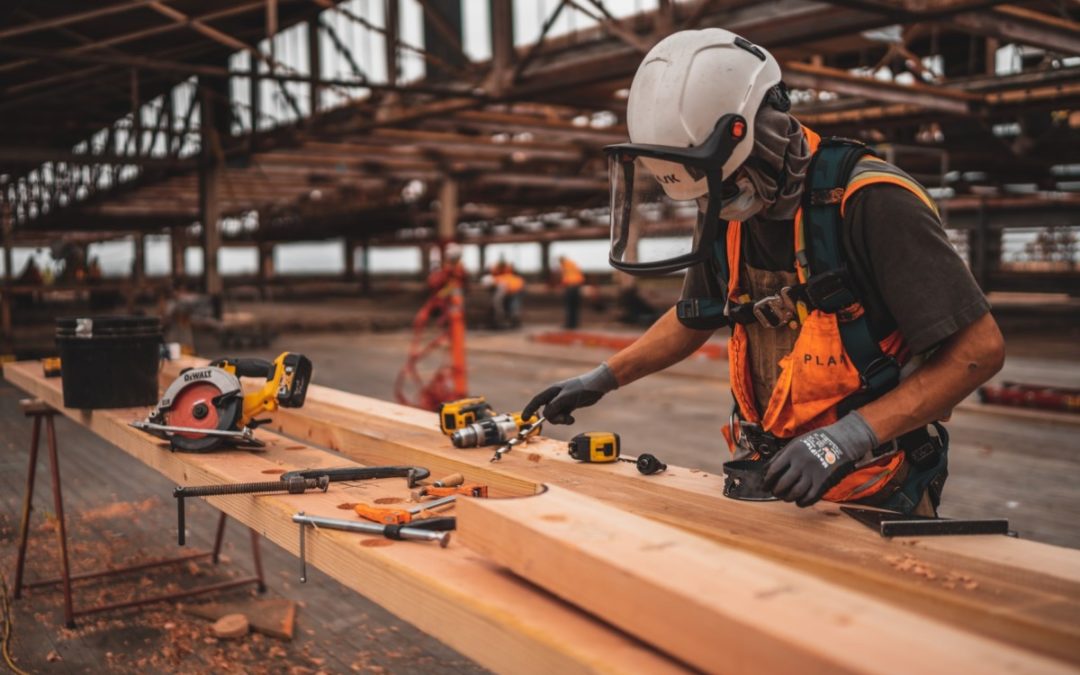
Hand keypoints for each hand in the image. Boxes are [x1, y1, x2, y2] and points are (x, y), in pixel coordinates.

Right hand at [522, 363, 618, 424]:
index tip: (525, 419)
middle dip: (553, 418)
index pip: (537, 401)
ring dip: (561, 420)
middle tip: (563, 419)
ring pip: (555, 415)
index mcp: (552, 391)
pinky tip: (572, 419)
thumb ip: (555, 406)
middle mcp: (555, 396)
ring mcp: (562, 402)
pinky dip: (566, 420)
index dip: (529, 409)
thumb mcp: (567, 397)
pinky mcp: (569, 406)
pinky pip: (562, 416)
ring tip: (570, 419)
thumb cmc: (582, 388)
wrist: (597, 386)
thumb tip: (546, 415)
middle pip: (546, 411)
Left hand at [763, 412, 879, 506]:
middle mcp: (801, 463)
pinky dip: (801, 502)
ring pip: (794, 493)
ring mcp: (813, 473)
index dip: (767, 481)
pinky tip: (798, 500)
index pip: (773, 470)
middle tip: (775, 492)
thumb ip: (782, 456)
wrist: (841, 441)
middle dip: (776, 491)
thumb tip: (767, 470)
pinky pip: (809, 497)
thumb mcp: (796, 443)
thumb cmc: (816, 441)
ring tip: (786, 496)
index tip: (765, 485)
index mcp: (793, 452)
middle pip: (782, 484)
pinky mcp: (823, 482)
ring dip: (787, 497)